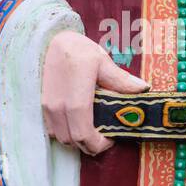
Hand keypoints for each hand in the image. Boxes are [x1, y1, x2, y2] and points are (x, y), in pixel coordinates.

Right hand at [42, 30, 148, 155]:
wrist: (49, 40)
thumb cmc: (77, 49)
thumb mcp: (102, 61)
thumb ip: (121, 80)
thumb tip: (143, 88)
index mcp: (76, 100)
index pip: (85, 136)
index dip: (99, 144)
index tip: (111, 138)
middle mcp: (58, 108)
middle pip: (73, 142)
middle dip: (90, 145)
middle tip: (104, 137)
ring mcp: (48, 108)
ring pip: (61, 138)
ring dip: (77, 140)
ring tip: (92, 130)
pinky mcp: (42, 106)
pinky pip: (52, 130)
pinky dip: (65, 132)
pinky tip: (77, 122)